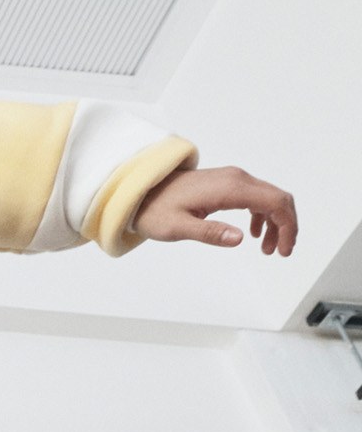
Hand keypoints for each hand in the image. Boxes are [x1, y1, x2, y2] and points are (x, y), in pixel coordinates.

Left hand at [132, 163, 295, 254]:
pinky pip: (255, 197)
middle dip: (286, 225)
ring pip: (269, 197)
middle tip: (282, 252)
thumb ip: (209, 232)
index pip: (275, 202)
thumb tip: (240, 239)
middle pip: (278, 198)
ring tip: (267, 249)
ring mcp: (233, 179)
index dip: (287, 226)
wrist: (143, 191)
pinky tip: (255, 234)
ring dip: (275, 222)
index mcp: (230, 188)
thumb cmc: (156, 210)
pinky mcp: (227, 184)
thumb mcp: (178, 228)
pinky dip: (262, 215)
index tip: (285, 250)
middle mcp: (237, 179)